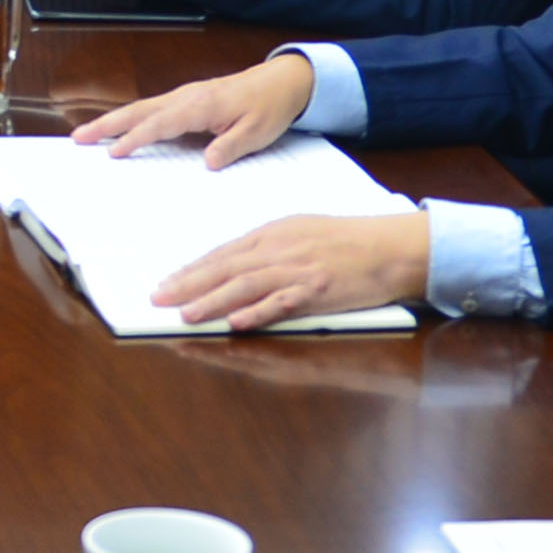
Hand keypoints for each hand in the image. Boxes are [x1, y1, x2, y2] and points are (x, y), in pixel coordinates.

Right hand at [75, 50, 311, 163]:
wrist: (281, 82)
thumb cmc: (269, 107)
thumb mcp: (257, 132)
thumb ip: (230, 147)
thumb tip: (207, 162)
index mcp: (201, 105)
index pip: (161, 123)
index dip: (136, 138)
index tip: (114, 151)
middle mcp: (187, 97)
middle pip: (140, 111)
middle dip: (107, 124)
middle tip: (79, 137)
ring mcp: (184, 96)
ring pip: (141, 108)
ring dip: (112, 120)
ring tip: (86, 134)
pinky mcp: (186, 100)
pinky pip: (152, 109)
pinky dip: (130, 118)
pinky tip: (119, 129)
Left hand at [153, 210, 429, 328]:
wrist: (392, 247)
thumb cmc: (350, 239)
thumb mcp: (304, 231)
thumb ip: (271, 247)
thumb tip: (237, 262)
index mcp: (276, 233)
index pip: (225, 253)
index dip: (193, 269)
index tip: (168, 283)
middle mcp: (282, 249)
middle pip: (227, 268)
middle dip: (189, 284)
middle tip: (159, 299)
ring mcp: (300, 270)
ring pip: (247, 285)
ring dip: (213, 300)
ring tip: (186, 314)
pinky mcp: (319, 291)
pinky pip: (283, 302)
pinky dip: (258, 312)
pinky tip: (237, 321)